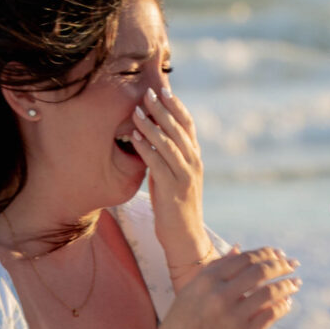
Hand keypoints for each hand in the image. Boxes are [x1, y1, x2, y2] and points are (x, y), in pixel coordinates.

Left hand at [130, 84, 208, 273]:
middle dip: (163, 110)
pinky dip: (146, 148)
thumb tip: (151, 137)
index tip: (164, 90)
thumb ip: (166, 158)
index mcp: (194, 159)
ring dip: (152, 126)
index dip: (176, 107)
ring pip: (169, 144)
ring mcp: (185, 176)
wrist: (185, 238)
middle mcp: (193, 164)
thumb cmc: (174, 208)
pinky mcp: (173, 189)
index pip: (188, 126)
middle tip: (148, 92)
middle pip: (179, 130)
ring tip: (137, 111)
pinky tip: (134, 137)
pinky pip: (158, 164)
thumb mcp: (172, 177)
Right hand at [153, 247, 298, 328]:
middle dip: (281, 265)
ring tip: (296, 283)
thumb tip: (238, 248)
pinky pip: (271, 315)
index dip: (267, 253)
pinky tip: (287, 303)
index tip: (279, 254)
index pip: (246, 258)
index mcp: (206, 280)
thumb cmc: (182, 324)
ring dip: (288, 285)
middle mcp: (219, 295)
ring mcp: (232, 317)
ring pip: (271, 292)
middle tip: (293, 264)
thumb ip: (214, 269)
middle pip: (261, 271)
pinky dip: (283, 306)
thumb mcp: (191, 291)